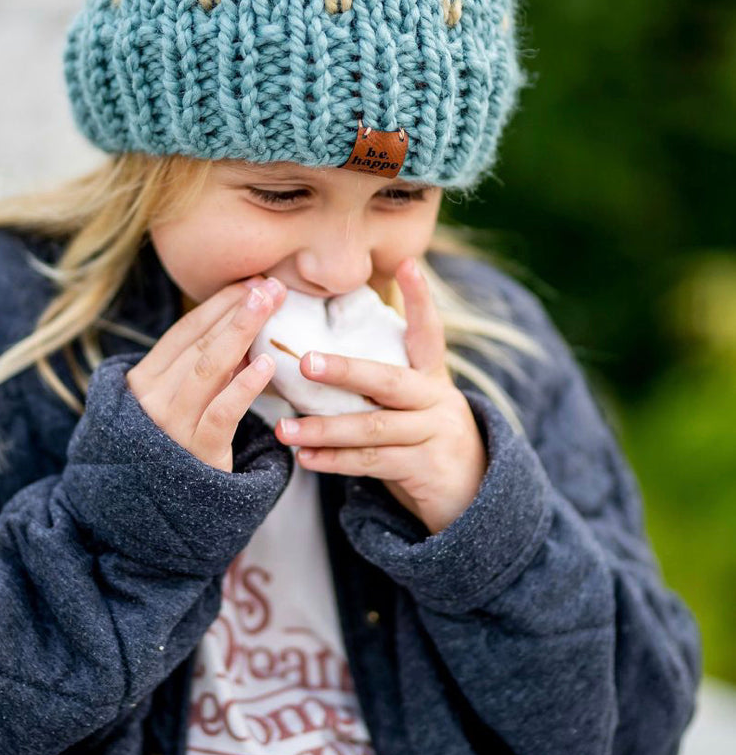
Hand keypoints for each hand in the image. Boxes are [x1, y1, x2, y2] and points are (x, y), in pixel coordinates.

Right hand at [125, 275, 285, 472]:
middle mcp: (150, 399)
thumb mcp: (177, 403)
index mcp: (142, 380)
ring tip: (269, 306)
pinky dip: (244, 385)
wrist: (161, 513)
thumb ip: (200, 369)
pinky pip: (222, 412)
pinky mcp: (196, 452)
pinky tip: (267, 363)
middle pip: (199, 343)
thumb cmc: (178, 448)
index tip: (250, 282)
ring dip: (241, 332)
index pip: (184, 331)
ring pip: (208, 368)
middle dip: (237, 310)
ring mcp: (170, 426)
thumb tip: (242, 325)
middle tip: (270, 285)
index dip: (219, 304)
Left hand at [273, 258, 487, 533]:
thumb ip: (380, 376)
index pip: (429, 330)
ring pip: (373, 428)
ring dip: (324, 429)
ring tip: (284, 428)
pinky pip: (373, 463)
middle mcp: (436, 399)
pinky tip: (305, 457)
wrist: (470, 492)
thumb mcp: (413, 400)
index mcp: (432, 374)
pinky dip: (335, 461)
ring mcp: (433, 435)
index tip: (407, 263)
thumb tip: (318, 348)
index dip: (420, 297)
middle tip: (305, 362)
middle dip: (345, 371)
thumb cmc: (423, 434)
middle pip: (389, 381)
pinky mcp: (425, 469)